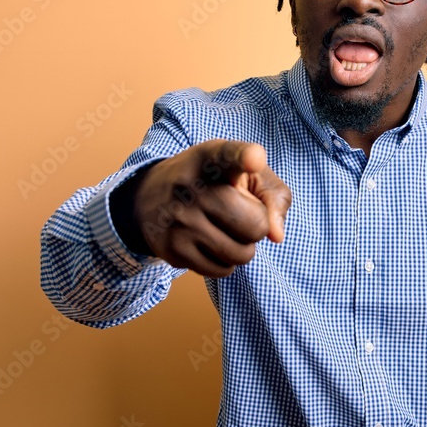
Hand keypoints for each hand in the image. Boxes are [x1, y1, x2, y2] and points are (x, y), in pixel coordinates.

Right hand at [125, 139, 290, 276]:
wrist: (150, 197)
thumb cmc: (212, 183)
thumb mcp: (243, 172)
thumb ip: (273, 195)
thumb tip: (276, 236)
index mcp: (211, 159)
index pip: (229, 155)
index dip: (245, 157)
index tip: (254, 158)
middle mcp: (192, 187)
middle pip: (255, 224)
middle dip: (257, 225)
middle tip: (238, 213)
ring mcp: (180, 220)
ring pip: (242, 253)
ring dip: (243, 247)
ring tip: (223, 228)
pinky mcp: (173, 250)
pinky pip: (222, 270)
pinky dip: (225, 262)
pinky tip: (208, 242)